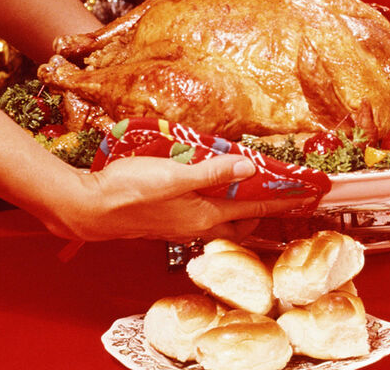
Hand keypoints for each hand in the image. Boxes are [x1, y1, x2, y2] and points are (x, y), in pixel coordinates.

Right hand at [44, 154, 313, 241]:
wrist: (86, 207)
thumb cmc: (127, 192)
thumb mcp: (174, 176)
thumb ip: (211, 172)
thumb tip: (247, 166)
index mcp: (203, 216)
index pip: (252, 206)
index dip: (279, 199)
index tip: (303, 194)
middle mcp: (195, 224)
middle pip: (239, 217)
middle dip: (261, 206)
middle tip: (279, 190)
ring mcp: (179, 223)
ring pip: (219, 216)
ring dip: (236, 203)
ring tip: (247, 185)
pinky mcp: (164, 217)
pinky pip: (200, 211)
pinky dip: (213, 200)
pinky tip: (207, 186)